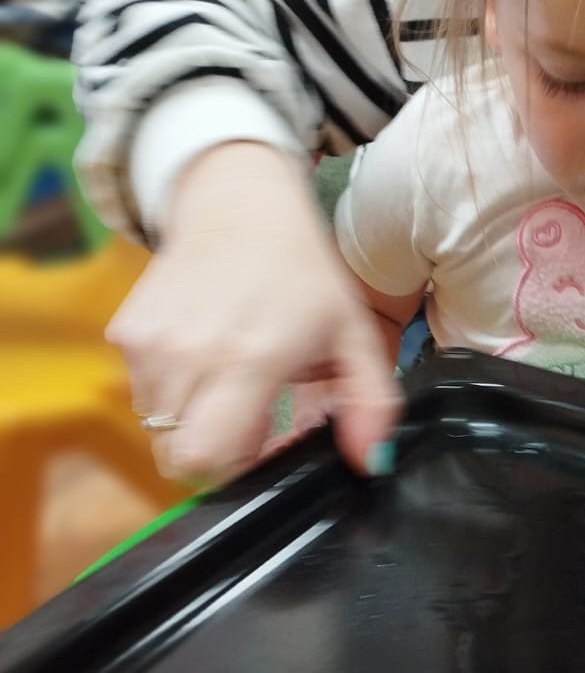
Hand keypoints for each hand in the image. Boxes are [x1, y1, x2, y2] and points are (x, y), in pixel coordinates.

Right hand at [108, 142, 400, 484]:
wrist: (237, 201)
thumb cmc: (302, 270)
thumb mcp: (353, 330)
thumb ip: (371, 400)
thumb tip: (371, 461)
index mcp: (248, 360)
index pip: (208, 458)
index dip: (235, 470)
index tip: (263, 449)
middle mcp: (189, 356)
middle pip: (178, 455)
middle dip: (214, 454)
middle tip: (248, 423)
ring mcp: (149, 345)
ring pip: (158, 429)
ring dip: (192, 423)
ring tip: (228, 384)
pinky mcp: (125, 334)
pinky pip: (141, 395)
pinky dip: (170, 393)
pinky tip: (203, 359)